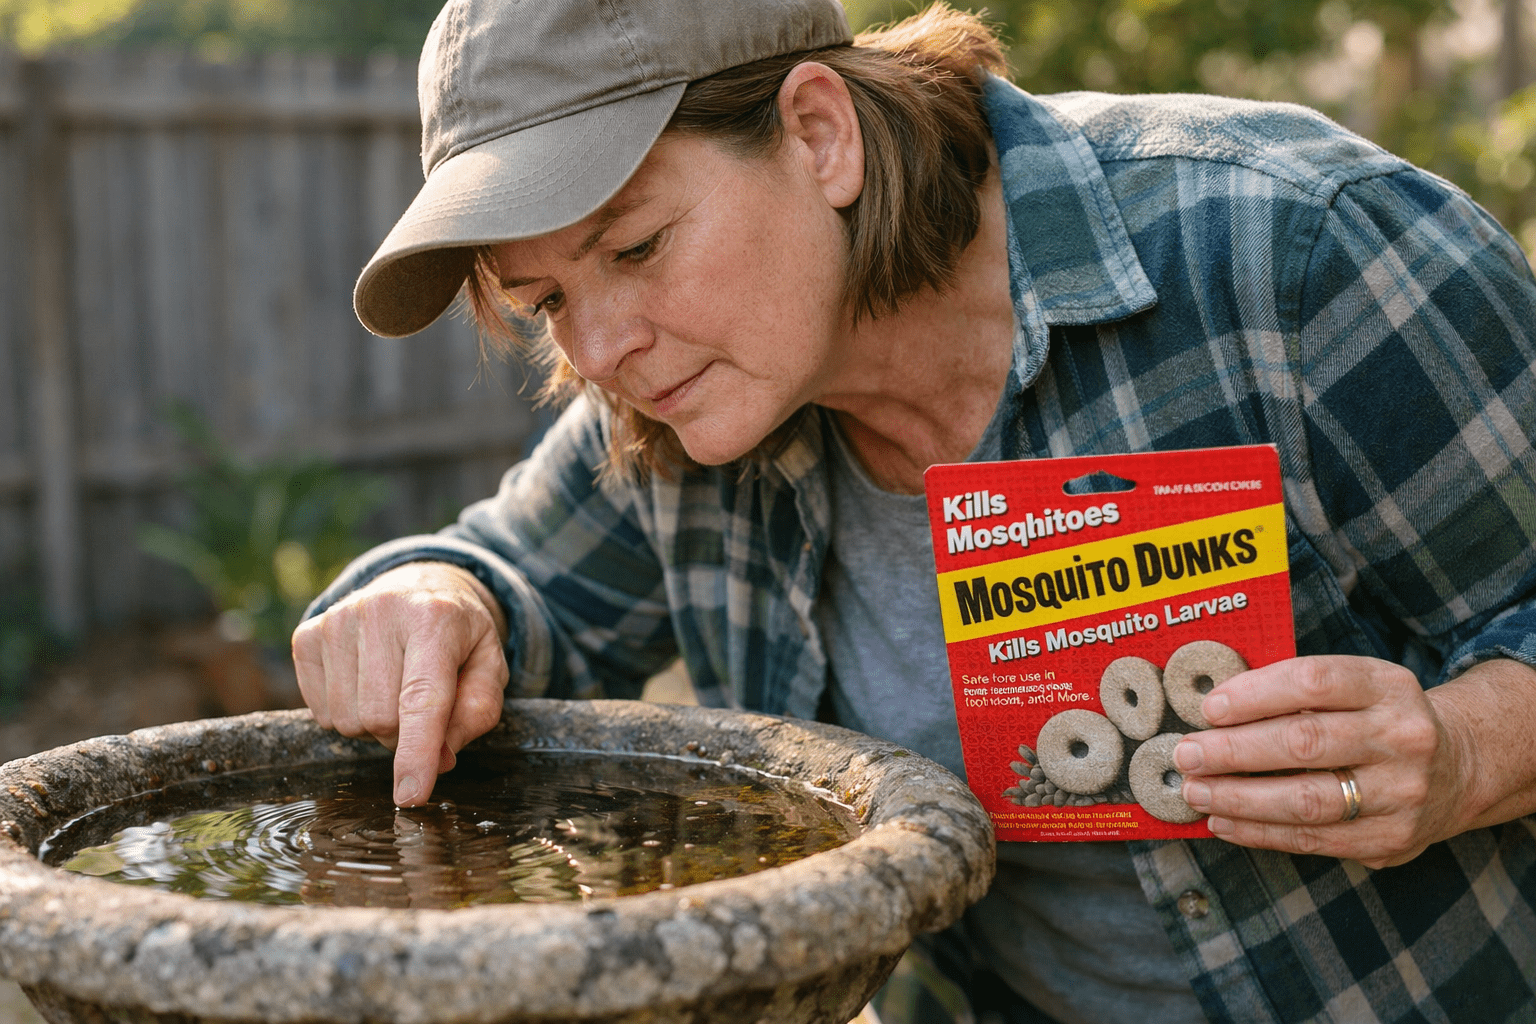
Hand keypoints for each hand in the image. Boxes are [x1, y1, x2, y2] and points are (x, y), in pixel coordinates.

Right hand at [292, 562, 508, 806]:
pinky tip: (365, 682)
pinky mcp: (308, 634)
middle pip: (381, 719)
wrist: (419, 587)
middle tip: (421, 711)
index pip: (422, 699)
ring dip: (374, 726)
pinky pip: (320, 712)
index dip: (416, 753)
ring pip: (347, 721)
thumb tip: (439, 760)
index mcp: (435, 617)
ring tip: (393, 690)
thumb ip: (476, 712)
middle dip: (404, 735)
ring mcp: (338, 620)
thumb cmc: (458, 638)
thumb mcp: (489, 668)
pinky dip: (345, 713)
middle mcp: (381, 610)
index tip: (411, 796)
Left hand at [1172, 655, 1465, 868]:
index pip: (1313, 682)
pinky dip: (1258, 831)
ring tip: (1195, 790)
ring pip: (1305, 799)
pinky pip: (1312, 839)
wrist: (1458, 768)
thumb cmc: (1376, 718)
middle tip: (1186, 753)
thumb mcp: (1356, 686)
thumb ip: (1296, 690)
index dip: (1255, 694)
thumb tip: (1211, 709)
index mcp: (1388, 686)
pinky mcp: (1390, 840)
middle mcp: (1402, 737)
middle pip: (1304, 742)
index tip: (1209, 708)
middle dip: (1233, 750)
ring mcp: (1401, 793)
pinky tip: (1223, 820)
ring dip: (1238, 797)